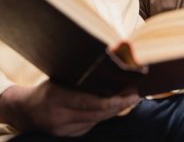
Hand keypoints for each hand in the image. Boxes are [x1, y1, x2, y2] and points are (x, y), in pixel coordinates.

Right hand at [0, 80, 139, 136]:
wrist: (25, 110)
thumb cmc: (44, 89)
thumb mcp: (60, 79)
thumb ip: (80, 79)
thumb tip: (107, 71)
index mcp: (58, 99)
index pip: (92, 103)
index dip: (114, 101)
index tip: (129, 93)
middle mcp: (61, 118)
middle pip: (98, 114)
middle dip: (119, 105)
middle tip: (136, 95)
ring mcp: (64, 130)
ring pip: (97, 121)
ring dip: (115, 111)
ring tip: (130, 99)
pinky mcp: (68, 136)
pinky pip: (91, 126)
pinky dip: (104, 116)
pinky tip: (115, 108)